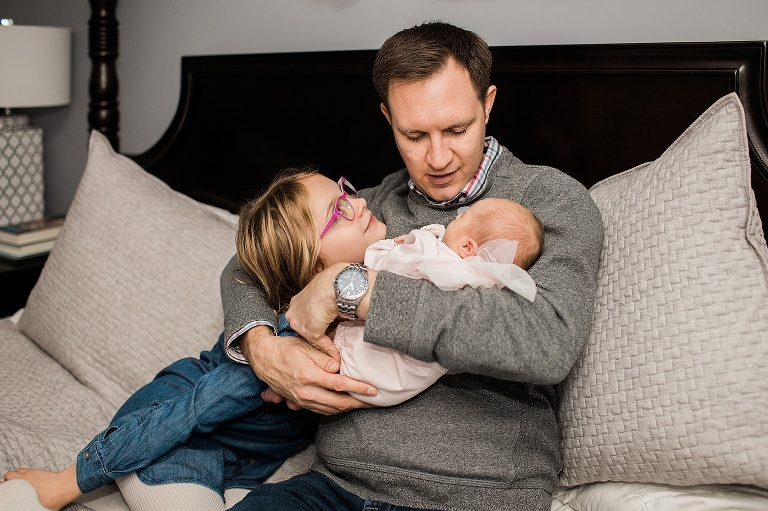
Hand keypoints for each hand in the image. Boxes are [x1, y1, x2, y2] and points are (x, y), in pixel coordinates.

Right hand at [241, 325, 377, 414]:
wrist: (263, 358)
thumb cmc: (285, 348)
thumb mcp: (305, 346)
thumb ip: (324, 357)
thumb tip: (339, 367)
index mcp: (309, 376)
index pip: (340, 386)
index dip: (359, 389)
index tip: (373, 390)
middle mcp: (305, 392)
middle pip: (338, 403)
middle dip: (358, 403)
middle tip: (374, 402)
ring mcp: (301, 400)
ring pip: (330, 410)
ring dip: (348, 408)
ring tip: (362, 404)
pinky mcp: (298, 403)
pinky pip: (321, 411)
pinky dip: (335, 410)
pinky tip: (344, 405)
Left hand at [285, 263, 377, 344]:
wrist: (334, 286)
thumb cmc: (332, 283)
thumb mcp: (323, 292)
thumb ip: (323, 302)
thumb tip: (332, 309)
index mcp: (296, 301)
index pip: (302, 316)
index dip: (312, 321)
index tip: (321, 326)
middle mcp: (294, 312)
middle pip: (302, 327)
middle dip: (314, 333)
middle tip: (327, 338)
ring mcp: (299, 322)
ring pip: (311, 335)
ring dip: (322, 342)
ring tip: (332, 349)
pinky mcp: (309, 331)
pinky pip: (320, 343)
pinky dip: (329, 348)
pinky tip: (335, 352)